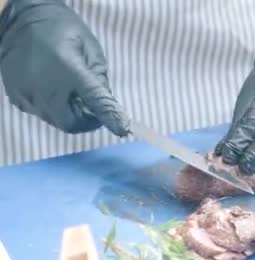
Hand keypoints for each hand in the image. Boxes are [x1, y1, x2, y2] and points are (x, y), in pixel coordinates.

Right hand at [0, 0, 128, 135]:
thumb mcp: (90, 48)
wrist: (21, 20)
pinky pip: (40, 113)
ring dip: (69, 114)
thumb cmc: (62, 31)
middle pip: (72, 123)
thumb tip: (108, 104)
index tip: (122, 129)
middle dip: (86, 119)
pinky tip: (52, 89)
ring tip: (69, 92)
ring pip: (56, 120)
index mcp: (69, 70)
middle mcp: (45, 87)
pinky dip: (52, 108)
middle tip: (91, 106)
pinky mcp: (17, 97)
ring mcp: (28, 94)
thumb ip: (100, 78)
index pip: (95, 101)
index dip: (110, 117)